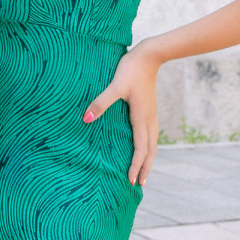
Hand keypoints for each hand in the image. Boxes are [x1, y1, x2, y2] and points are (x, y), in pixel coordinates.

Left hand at [83, 40, 162, 185]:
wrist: (151, 55)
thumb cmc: (131, 69)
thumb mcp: (115, 86)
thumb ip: (101, 103)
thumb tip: (86, 119)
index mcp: (141, 118)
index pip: (141, 149)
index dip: (136, 166)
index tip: (131, 181)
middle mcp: (149, 119)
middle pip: (150, 150)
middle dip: (145, 168)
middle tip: (140, 184)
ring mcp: (151, 113)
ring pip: (153, 142)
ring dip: (148, 158)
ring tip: (144, 171)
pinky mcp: (149, 108)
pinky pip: (151, 133)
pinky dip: (148, 146)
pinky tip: (143, 146)